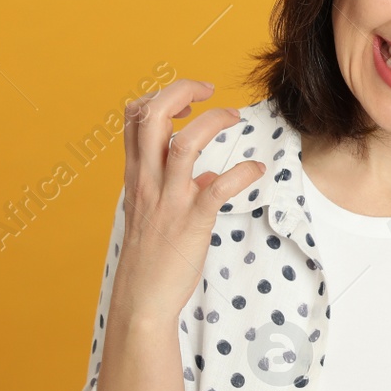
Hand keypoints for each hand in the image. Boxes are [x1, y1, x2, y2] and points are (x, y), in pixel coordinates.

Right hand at [110, 79, 265, 325]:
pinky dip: (242, 171)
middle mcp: (148, 181)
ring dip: (214, 121)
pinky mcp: (192, 222)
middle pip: (153, 116)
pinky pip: (218, 187)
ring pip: (185, 143)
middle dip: (181, 90)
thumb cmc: (150, 256)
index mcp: (136, 175)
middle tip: (209, 89)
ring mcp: (169, 200)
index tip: (186, 102)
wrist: (142, 301)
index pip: (133, 117)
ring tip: (234, 117)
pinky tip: (257, 169)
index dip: (158, 96)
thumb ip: (175, 189)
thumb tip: (209, 176)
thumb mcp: (153, 214)